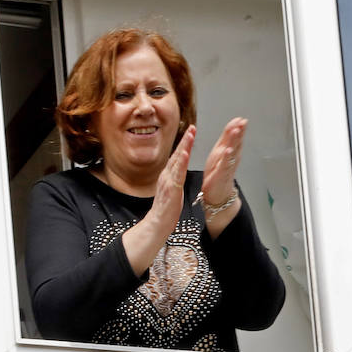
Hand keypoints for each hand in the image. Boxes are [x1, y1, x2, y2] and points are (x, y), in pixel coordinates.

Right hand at [122, 125, 194, 275]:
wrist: (157, 225)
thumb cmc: (166, 209)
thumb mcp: (172, 190)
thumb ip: (174, 179)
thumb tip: (178, 170)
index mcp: (168, 176)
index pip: (177, 156)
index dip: (185, 143)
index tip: (191, 131)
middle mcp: (167, 176)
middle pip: (177, 154)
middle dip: (186, 140)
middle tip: (193, 127)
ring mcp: (168, 182)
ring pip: (178, 161)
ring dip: (185, 146)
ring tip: (191, 134)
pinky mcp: (171, 190)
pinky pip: (177, 174)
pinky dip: (181, 163)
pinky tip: (186, 153)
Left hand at [201, 117, 246, 205]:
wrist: (217, 192)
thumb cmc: (217, 172)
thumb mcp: (220, 151)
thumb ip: (227, 138)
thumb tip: (233, 125)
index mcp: (229, 150)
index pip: (234, 136)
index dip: (237, 127)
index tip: (241, 119)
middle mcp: (231, 157)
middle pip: (236, 142)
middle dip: (240, 132)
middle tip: (243, 122)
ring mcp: (228, 165)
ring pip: (232, 151)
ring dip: (235, 141)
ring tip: (236, 131)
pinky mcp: (222, 173)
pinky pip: (225, 163)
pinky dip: (227, 157)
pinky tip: (229, 150)